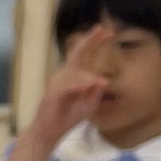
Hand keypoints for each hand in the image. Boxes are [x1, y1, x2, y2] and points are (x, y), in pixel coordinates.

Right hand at [29, 24, 110, 145]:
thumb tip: (103, 79)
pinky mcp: (52, 92)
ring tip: (96, 84)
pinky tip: (87, 85)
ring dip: (86, 78)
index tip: (109, 33)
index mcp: (75, 76)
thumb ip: (96, 91)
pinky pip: (68, 85)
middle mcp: (65, 74)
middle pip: (78, 53)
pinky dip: (79, 85)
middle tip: (101, 29)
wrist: (51, 131)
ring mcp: (57, 82)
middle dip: (90, 41)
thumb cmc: (69, 116)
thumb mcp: (89, 104)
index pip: (87, 56)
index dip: (96, 43)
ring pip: (75, 72)